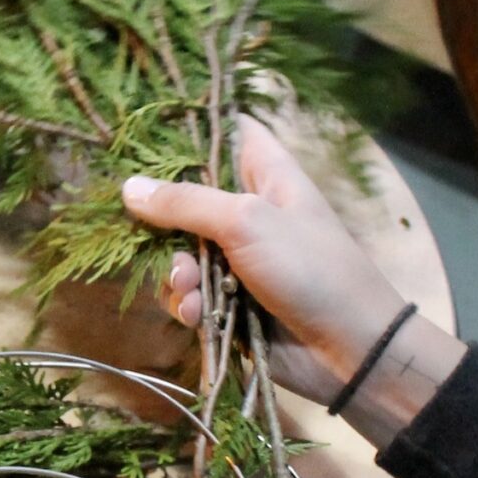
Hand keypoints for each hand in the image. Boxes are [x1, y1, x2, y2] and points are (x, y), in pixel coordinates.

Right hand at [120, 119, 408, 398]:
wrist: (349, 349)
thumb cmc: (309, 267)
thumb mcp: (246, 221)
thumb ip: (185, 202)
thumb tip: (127, 187)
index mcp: (264, 173)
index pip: (224, 129)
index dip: (186, 129)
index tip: (141, 139)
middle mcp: (246, 208)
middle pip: (185, 195)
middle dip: (162, 221)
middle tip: (154, 235)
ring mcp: (236, 256)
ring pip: (178, 251)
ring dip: (175, 272)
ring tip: (189, 288)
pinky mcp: (228, 299)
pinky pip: (188, 293)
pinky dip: (187, 303)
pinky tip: (197, 315)